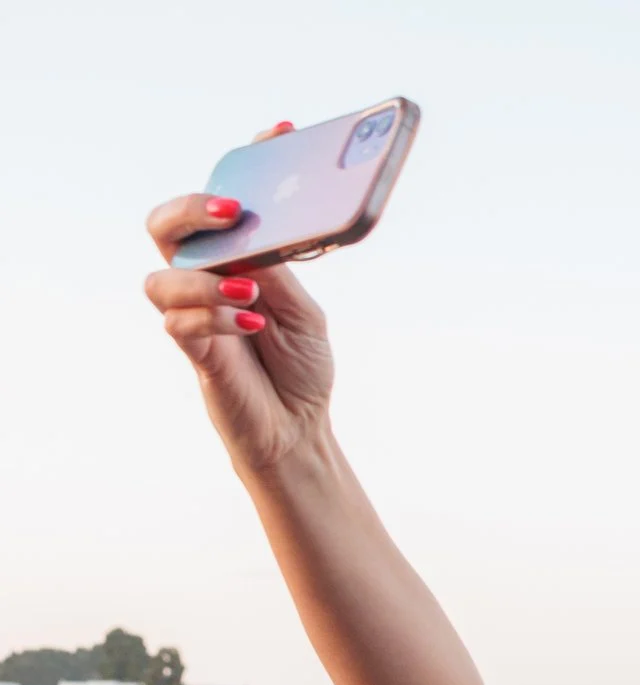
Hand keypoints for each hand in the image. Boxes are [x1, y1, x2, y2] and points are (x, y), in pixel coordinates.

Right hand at [141, 126, 335, 474]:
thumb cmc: (301, 366)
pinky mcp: (190, 349)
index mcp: (236, 259)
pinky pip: (178, 322)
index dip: (244, 161)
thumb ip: (278, 273)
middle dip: (190, 210)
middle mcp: (205, 278)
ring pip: (161, 276)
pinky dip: (214, 317)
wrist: (299, 426)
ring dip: (205, 279)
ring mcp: (192, 312)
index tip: (276, 130)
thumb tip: (256, 234)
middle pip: (164, 225)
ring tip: (250, 292)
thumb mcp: (304, 311)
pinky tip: (250, 323)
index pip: (223, 200)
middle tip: (230, 215)